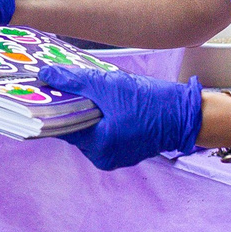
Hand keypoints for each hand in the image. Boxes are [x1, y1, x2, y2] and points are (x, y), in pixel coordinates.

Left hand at [38, 65, 201, 170]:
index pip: (62, 126)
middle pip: (75, 128)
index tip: (44, 89)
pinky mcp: (124, 150)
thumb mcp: (109, 85)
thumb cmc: (151, 102)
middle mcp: (104, 157)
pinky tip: (105, 101)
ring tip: (91, 90)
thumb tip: (46, 74)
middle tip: (68, 83)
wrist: (186, 114)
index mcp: (99, 145)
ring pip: (89, 129)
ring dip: (87, 111)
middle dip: (71, 106)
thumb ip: (75, 80)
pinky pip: (103, 132)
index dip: (52, 106)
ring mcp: (115, 156)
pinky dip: (101, 117)